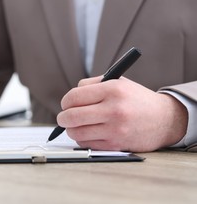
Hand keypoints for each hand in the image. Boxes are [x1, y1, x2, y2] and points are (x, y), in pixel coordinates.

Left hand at [57, 76, 187, 151]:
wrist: (164, 119)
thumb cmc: (135, 99)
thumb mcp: (117, 82)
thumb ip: (91, 85)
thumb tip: (69, 98)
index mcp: (112, 90)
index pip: (73, 97)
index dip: (65, 102)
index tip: (66, 104)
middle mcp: (114, 110)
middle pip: (71, 116)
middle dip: (63, 117)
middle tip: (64, 117)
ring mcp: (115, 129)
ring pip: (76, 133)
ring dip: (71, 129)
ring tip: (76, 125)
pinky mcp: (116, 145)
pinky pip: (86, 144)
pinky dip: (82, 139)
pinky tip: (89, 133)